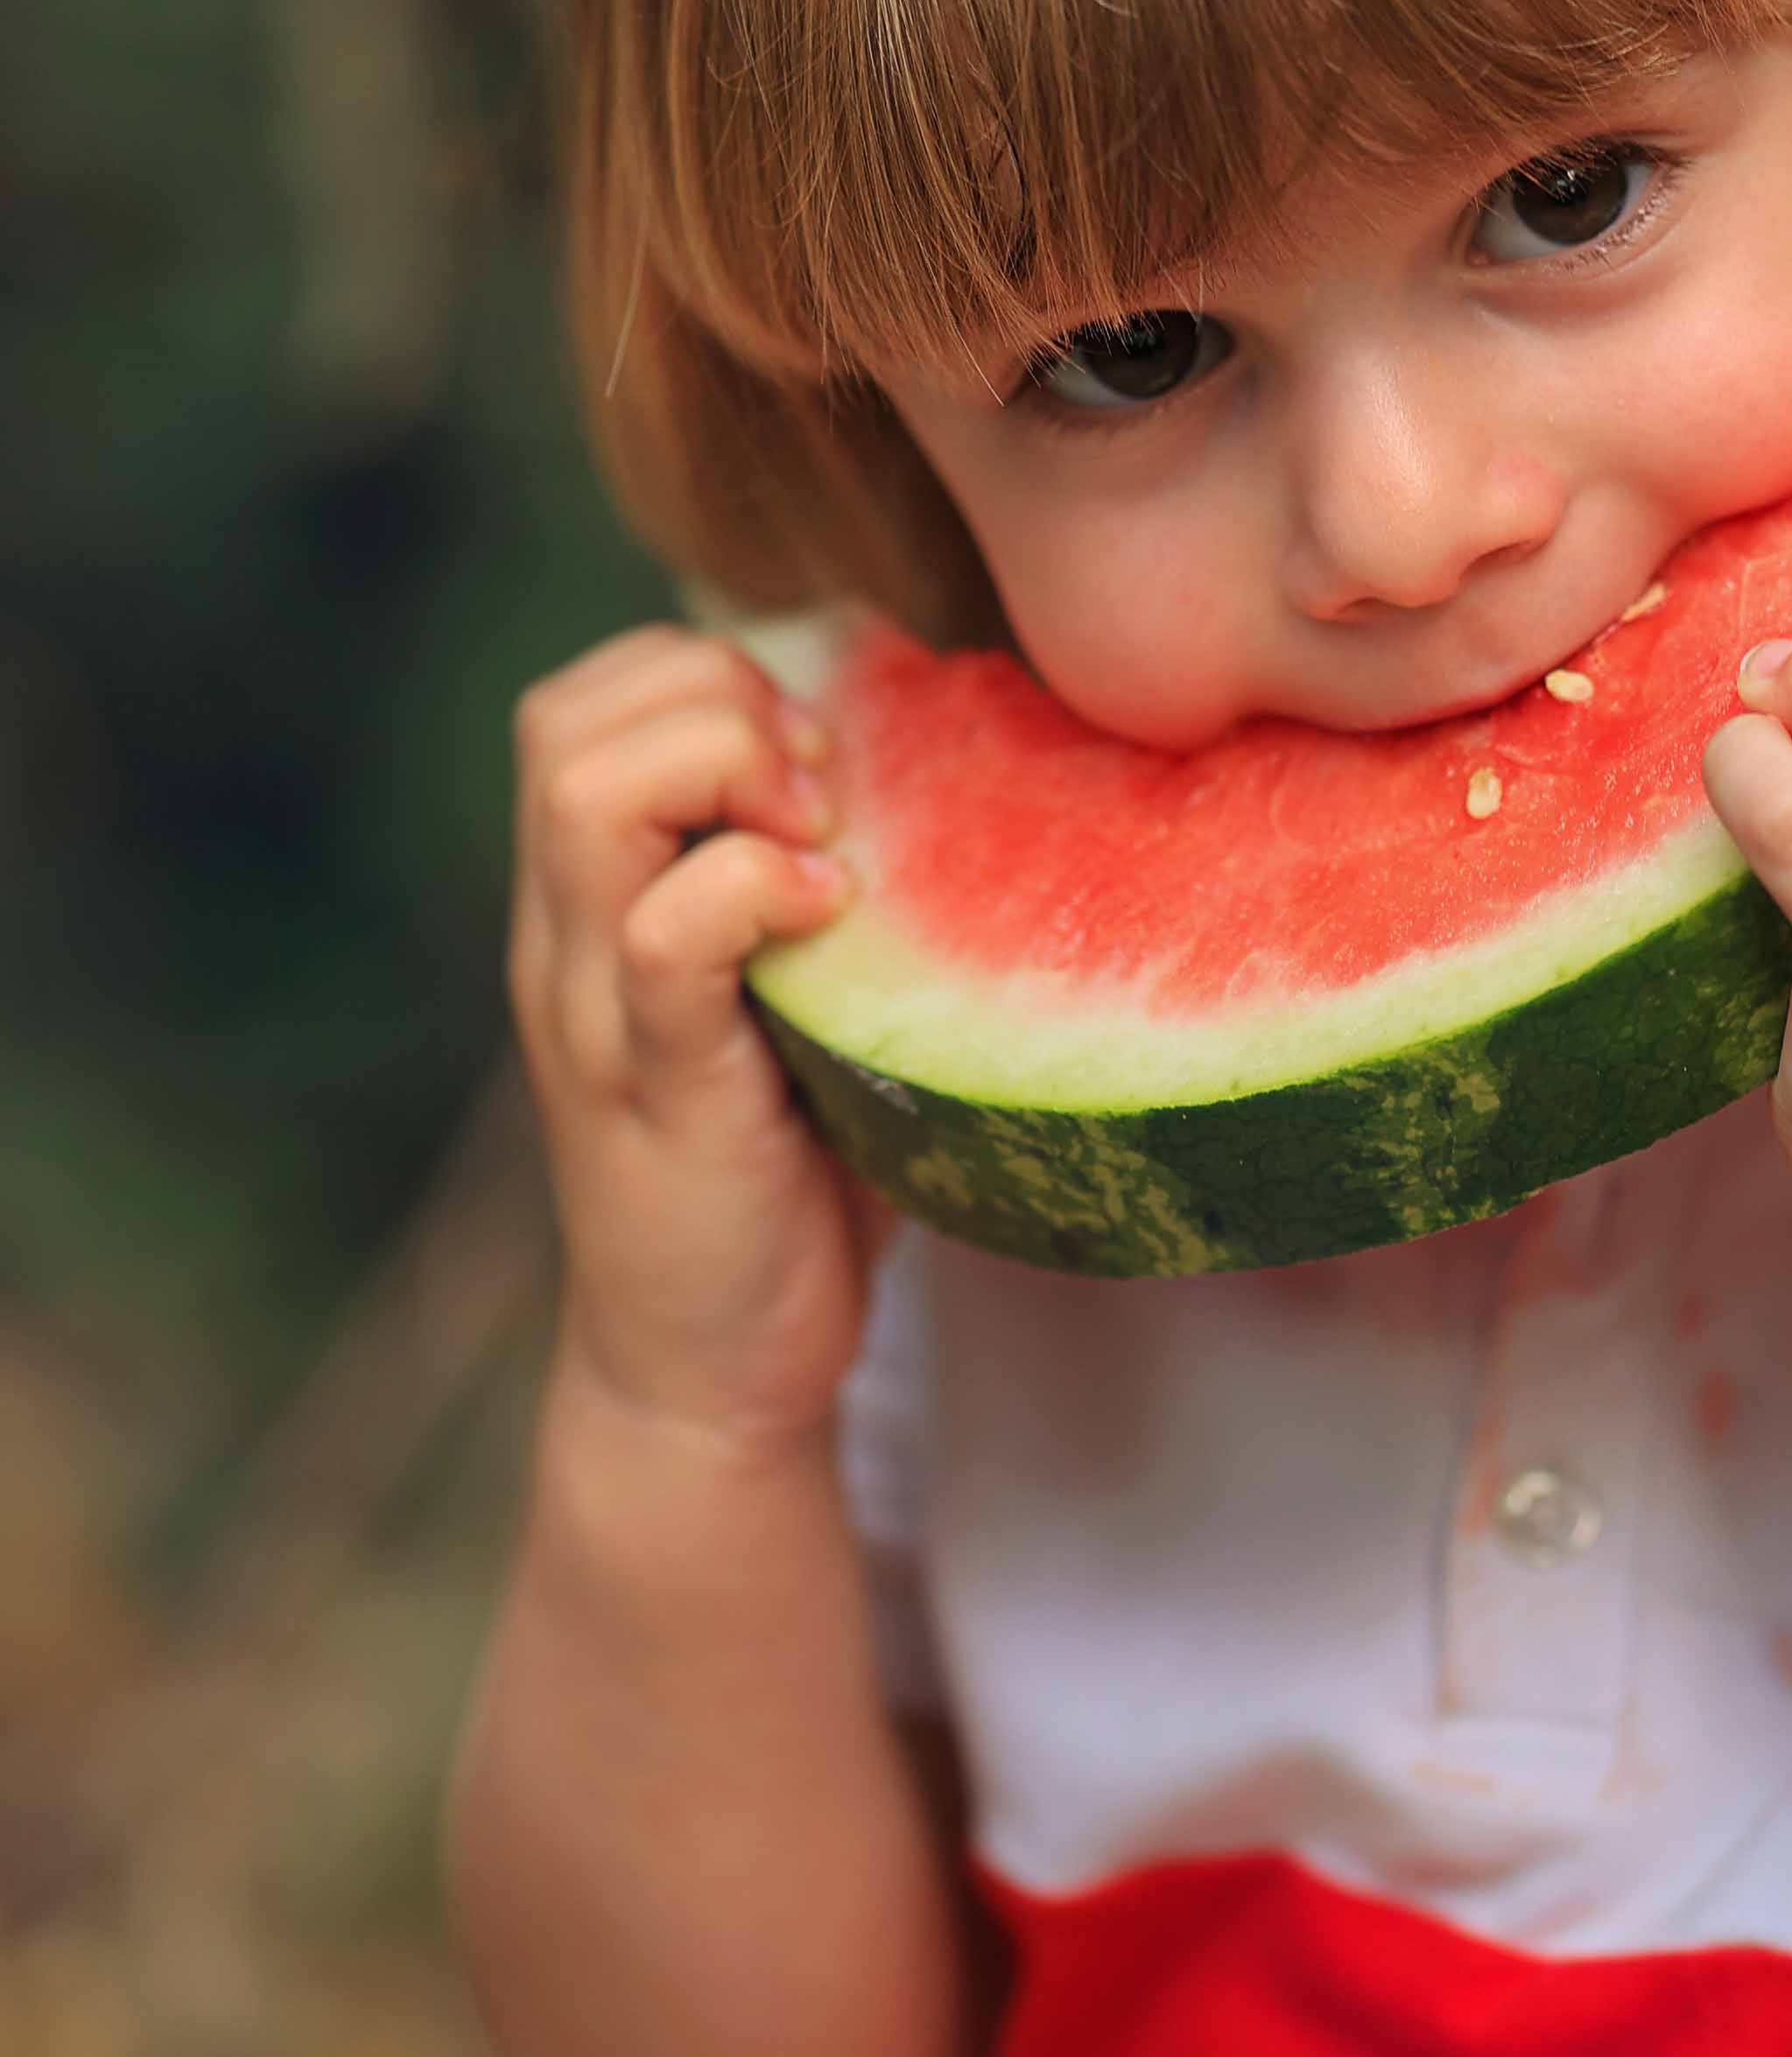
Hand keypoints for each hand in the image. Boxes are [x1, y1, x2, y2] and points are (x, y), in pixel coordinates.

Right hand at [507, 624, 892, 1453]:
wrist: (709, 1381)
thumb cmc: (784, 1183)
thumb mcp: (795, 1006)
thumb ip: (821, 899)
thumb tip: (960, 765)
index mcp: (590, 911)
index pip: (583, 705)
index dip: (696, 675)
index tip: (816, 748)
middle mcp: (566, 945)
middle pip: (567, 720)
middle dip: (713, 698)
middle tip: (822, 785)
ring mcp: (596, 1014)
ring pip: (586, 795)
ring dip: (724, 769)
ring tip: (818, 836)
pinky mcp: (655, 1090)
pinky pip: (664, 936)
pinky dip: (751, 887)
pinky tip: (832, 914)